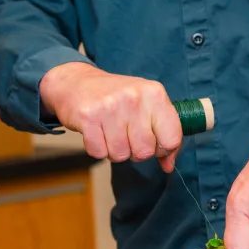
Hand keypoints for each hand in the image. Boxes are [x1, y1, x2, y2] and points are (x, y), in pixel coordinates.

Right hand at [39, 62, 182, 171]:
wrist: (77, 83)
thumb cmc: (116, 98)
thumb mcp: (146, 106)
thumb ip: (163, 134)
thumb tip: (169, 165)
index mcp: (155, 93)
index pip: (172, 138)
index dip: (163, 149)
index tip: (154, 144)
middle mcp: (134, 97)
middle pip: (145, 151)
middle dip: (135, 151)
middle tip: (126, 135)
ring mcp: (110, 107)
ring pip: (121, 155)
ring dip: (115, 151)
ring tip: (110, 132)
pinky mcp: (88, 117)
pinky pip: (99, 153)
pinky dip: (97, 149)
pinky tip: (96, 133)